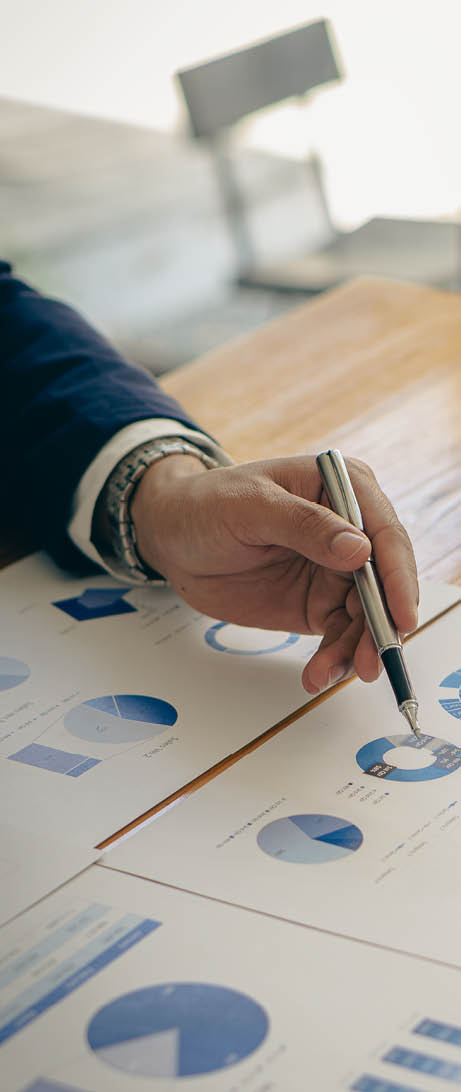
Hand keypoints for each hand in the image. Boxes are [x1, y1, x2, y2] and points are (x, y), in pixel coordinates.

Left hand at [131, 453, 417, 693]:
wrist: (171, 537)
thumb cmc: (207, 504)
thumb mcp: (250, 508)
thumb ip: (304, 526)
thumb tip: (358, 549)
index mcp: (343, 489)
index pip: (385, 534)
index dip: (398, 577)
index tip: (401, 615)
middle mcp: (349, 530)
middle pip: (384, 582)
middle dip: (382, 625)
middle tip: (371, 661)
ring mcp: (336, 571)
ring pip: (367, 616)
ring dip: (357, 649)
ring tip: (329, 673)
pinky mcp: (319, 603)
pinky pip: (341, 635)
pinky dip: (335, 658)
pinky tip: (317, 674)